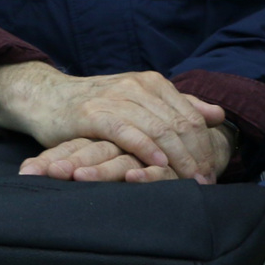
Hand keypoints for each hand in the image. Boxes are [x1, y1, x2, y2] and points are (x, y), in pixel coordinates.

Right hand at [0, 62, 228, 181]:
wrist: (46, 97)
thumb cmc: (96, 105)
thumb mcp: (139, 101)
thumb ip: (178, 105)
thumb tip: (218, 114)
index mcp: (153, 82)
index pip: (190, 115)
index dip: (205, 144)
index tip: (214, 170)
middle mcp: (137, 86)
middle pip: (179, 123)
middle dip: (196, 155)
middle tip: (206, 182)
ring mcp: (116, 99)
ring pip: (158, 128)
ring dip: (178, 158)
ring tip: (190, 180)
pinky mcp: (93, 114)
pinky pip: (128, 132)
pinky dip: (146, 149)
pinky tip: (160, 165)